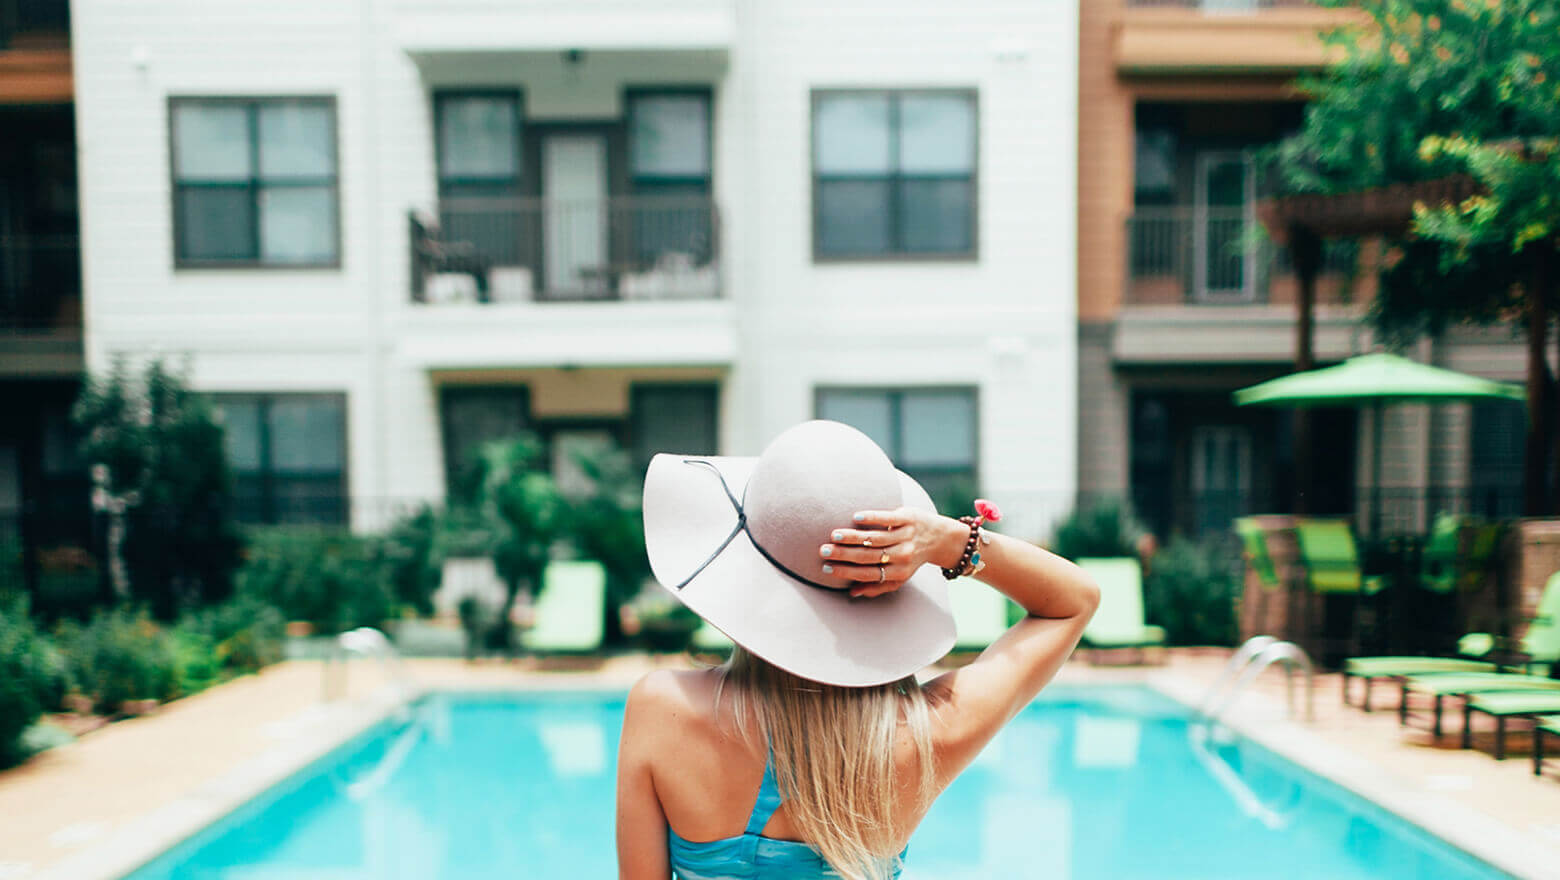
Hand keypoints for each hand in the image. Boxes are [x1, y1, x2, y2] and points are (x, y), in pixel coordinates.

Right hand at [819, 507, 962, 597]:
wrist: (941, 538)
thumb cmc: (913, 559)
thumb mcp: (900, 577)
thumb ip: (878, 586)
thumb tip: (853, 593)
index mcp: (899, 572)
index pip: (868, 573)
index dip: (846, 572)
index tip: (827, 568)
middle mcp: (902, 555)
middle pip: (868, 556)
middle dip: (844, 555)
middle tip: (824, 551)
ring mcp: (906, 535)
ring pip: (875, 538)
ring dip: (853, 537)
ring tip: (834, 535)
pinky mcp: (908, 518)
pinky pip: (888, 518)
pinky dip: (872, 518)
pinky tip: (856, 517)